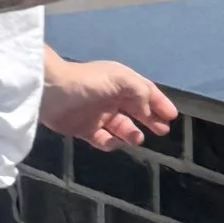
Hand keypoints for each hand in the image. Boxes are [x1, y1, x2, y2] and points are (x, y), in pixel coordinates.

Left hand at [39, 57, 177, 153]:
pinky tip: (115, 141)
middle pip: (137, 111)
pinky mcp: (84, 129)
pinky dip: (111, 143)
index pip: (145, 92)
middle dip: (150, 120)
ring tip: (137, 138)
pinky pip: (103, 139)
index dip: (160, 103)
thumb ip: (140, 93)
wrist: (51, 92)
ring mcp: (98, 114)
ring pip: (122, 127)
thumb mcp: (120, 80)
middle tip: (163, 130)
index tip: (172, 116)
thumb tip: (147, 110)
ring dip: (132, 133)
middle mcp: (111, 98)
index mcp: (120, 82)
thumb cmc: (88, 82)